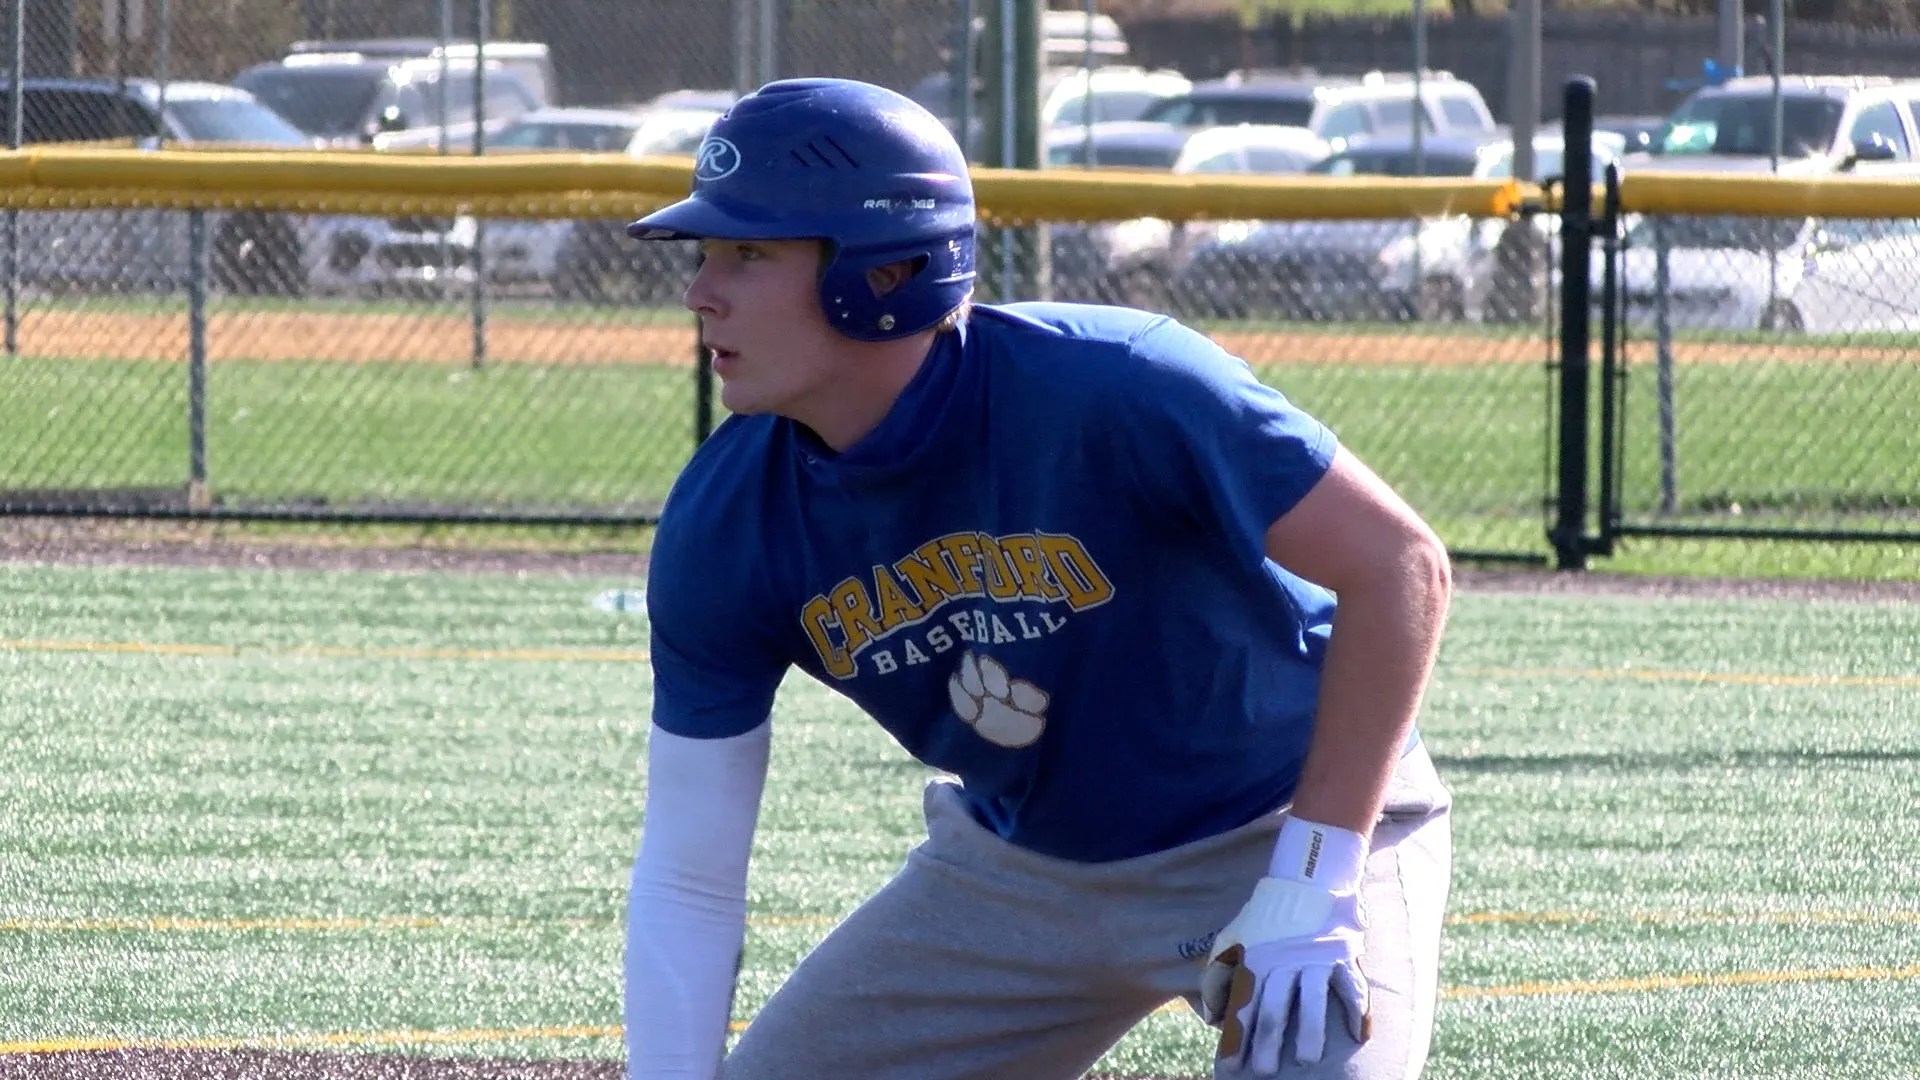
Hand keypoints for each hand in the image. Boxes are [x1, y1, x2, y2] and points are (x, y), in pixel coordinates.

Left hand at [1199, 821, 1369, 1073]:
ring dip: (1310, 1033)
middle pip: (1275, 1008)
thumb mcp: (1232, 940)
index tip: (1231, 1068)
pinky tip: (1359, 1035)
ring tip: (1307, 1059)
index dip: (1237, 1039)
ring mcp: (1316, 960)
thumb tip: (1212, 1017)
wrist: (1306, 878)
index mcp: (1255, 961)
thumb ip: (1219, 977)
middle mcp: (1284, 963)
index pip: (1243, 1007)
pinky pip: (1353, 987)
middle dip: (1268, 1043)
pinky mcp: (1344, 955)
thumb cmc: (1265, 918)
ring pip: (1312, 1002)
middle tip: (1265, 1071)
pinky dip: (1357, 1011)